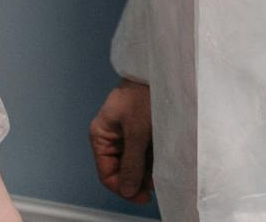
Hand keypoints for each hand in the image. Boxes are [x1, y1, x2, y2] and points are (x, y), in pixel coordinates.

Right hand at [89, 78, 153, 203]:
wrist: (162, 68)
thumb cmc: (145, 94)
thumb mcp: (137, 131)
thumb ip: (132, 163)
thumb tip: (126, 190)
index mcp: (101, 134)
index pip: (107, 172)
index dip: (123, 188)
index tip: (142, 197)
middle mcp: (112, 135)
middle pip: (121, 169)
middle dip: (137, 179)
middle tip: (156, 184)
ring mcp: (127, 132)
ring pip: (135, 161)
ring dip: (147, 169)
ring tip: (162, 171)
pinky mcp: (142, 128)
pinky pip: (145, 151)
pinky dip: (153, 158)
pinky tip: (164, 159)